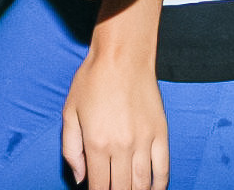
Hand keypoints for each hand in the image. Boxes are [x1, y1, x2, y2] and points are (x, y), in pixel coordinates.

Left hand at [62, 42, 169, 189]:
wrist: (122, 56)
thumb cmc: (92, 80)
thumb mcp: (70, 112)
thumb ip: (71, 149)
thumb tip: (80, 178)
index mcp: (97, 143)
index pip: (99, 186)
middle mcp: (122, 147)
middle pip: (121, 188)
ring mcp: (144, 141)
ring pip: (143, 184)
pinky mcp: (161, 133)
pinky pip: (164, 168)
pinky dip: (160, 184)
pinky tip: (153, 189)